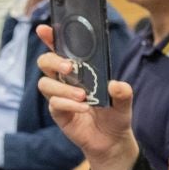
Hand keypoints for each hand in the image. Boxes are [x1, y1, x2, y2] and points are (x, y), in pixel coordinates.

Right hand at [35, 26, 138, 165]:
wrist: (113, 141)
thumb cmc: (115, 115)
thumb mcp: (124, 102)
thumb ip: (122, 92)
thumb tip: (115, 85)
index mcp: (79, 70)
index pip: (60, 50)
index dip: (50, 38)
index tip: (44, 29)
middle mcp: (65, 80)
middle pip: (45, 62)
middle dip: (54, 61)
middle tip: (70, 68)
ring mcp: (59, 96)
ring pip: (45, 84)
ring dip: (63, 88)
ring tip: (83, 96)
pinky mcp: (58, 113)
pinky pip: (54, 104)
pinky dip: (68, 104)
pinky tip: (83, 108)